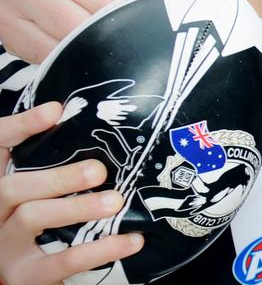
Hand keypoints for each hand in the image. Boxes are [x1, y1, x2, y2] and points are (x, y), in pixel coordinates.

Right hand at [0, 102, 142, 284]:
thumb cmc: (35, 224)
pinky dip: (100, 249)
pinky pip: (62, 261)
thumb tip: (81, 119)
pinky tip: (131, 240)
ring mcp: (5, 245)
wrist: (20, 275)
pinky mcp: (24, 275)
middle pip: (12, 187)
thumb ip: (49, 161)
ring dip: (76, 208)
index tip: (55, 110)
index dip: (20, 127)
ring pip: (31, 218)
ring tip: (114, 201)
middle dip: (57, 176)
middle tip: (98, 170)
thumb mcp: (36, 191)